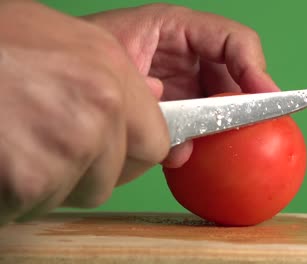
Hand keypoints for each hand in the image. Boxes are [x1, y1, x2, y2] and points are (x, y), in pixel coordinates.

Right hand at [0, 1, 169, 223]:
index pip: (155, 141)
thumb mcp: (56, 37)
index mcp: (110, 70)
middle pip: (118, 173)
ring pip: (78, 192)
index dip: (132, 152)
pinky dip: (17, 197)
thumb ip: (110, 72)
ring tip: (15, 147)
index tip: (114, 152)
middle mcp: (101, 108)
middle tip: (50, 150)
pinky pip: (36, 206)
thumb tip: (152, 93)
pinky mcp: (31, 183)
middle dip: (90, 171)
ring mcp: (70, 147)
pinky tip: (1, 163)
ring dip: (50, 182)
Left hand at [84, 3, 279, 167]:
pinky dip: (196, 138)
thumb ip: (155, 110)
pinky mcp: (174, 103)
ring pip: (218, 102)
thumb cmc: (82, 59)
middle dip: (240, 105)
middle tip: (245, 132)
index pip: (233, 40)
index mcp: (175, 28)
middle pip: (234, 75)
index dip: (255, 69)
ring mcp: (181, 78)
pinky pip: (197, 121)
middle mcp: (185, 53)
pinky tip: (182, 150)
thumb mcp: (120, 73)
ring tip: (204, 144)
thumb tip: (182, 151)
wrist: (60, 75)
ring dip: (215, 126)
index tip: (267, 100)